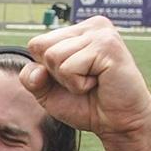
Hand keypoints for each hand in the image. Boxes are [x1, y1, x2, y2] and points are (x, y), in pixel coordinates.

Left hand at [18, 17, 150, 141]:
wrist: (119, 124)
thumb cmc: (87, 105)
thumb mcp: (49, 93)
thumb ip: (32, 79)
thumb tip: (37, 70)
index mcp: (78, 30)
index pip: (37, 44)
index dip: (46, 70)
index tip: (73, 78)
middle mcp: (91, 26)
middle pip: (42, 48)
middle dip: (57, 74)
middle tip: (85, 81)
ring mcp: (100, 32)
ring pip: (54, 57)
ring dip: (69, 80)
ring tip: (93, 82)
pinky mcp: (107, 45)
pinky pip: (69, 68)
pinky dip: (79, 84)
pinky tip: (100, 82)